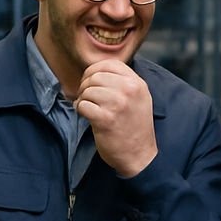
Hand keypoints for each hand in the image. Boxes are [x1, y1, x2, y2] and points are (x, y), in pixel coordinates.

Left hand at [74, 60, 157, 176]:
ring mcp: (118, 104)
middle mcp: (129, 91)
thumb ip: (124, 82)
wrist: (139, 156)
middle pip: (95, 76)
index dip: (94, 70)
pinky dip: (80, 110)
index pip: (109, 64)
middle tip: (86, 98)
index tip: (90, 82)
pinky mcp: (105, 119)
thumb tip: (96, 71)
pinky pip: (83, 105)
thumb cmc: (135, 128)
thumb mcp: (139, 99)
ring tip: (87, 108)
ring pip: (88, 90)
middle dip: (85, 86)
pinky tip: (86, 116)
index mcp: (138, 84)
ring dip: (83, 99)